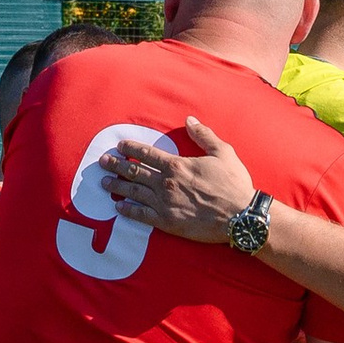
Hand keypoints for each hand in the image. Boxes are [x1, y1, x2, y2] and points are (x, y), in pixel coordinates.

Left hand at [103, 115, 254, 243]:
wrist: (240, 216)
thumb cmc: (234, 184)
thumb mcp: (223, 152)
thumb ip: (204, 135)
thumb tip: (190, 120)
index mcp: (177, 165)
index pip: (146, 154)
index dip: (131, 149)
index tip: (119, 146)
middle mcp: (166, 183)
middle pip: (134, 172)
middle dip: (116, 166)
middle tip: (103, 162)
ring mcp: (164, 204)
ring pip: (133, 192)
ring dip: (117, 186)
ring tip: (104, 182)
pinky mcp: (167, 222)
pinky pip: (141, 215)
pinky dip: (128, 210)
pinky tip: (118, 207)